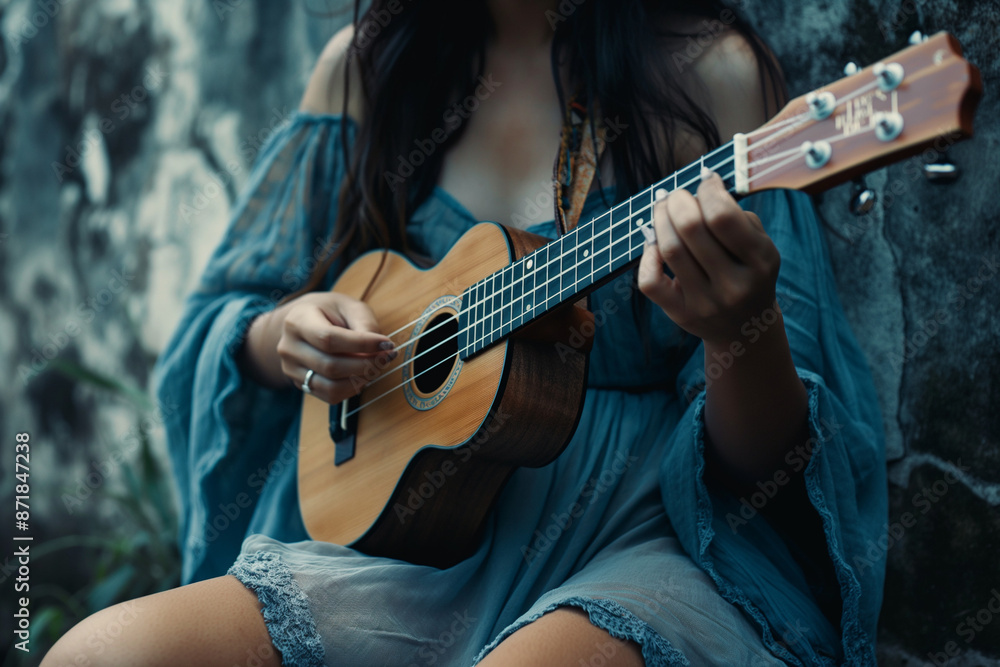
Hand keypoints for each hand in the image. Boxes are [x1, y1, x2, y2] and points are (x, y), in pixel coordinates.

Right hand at [243, 292, 395, 403]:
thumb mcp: (349, 306)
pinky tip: (362, 375)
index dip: (361, 344)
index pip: (329, 339)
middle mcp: (289, 347)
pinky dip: (352, 389)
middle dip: (366, 365)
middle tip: (386, 357)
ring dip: (361, 380)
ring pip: (330, 386)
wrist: (302, 323)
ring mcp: (291, 369)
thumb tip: (380, 349)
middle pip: (330, 366)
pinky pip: (329, 396)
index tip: (386, 343)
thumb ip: (364, 324)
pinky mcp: (299, 384)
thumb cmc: (329, 312)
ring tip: (376, 366)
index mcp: (297, 321)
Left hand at [637, 168, 780, 344]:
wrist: (745, 329)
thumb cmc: (748, 273)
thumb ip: (737, 217)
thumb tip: (702, 188)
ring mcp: (706, 303)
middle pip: (691, 228)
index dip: (707, 191)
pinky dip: (647, 256)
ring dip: (660, 220)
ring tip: (663, 208)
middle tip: (676, 195)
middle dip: (678, 201)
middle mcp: (734, 285)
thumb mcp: (760, 247)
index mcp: (760, 262)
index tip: (705, 182)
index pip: (723, 216)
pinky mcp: (681, 314)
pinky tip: (655, 245)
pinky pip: (650, 282)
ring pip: (670, 250)